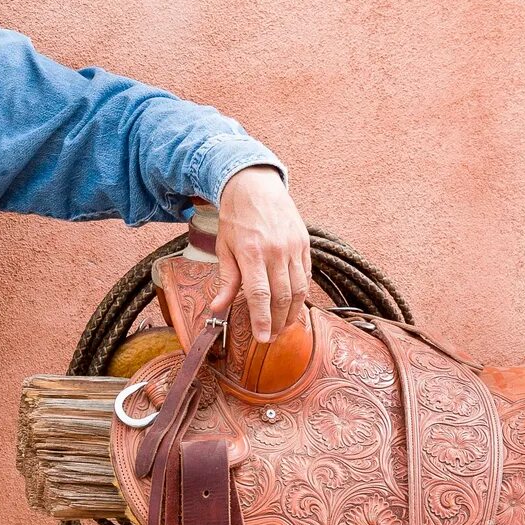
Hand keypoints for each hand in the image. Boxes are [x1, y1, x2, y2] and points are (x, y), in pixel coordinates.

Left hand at [214, 165, 312, 344]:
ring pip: (299, 288)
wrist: (255, 186)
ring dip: (293, 312)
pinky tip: (294, 305)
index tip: (263, 338)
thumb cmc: (235, 220)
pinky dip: (302, 293)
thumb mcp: (224, 248)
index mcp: (251, 252)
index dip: (262, 319)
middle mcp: (275, 250)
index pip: (260, 294)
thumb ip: (226, 280)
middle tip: (273, 337)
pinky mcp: (304, 243)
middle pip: (282, 296)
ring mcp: (293, 246)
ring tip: (284, 326)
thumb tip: (218, 309)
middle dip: (278, 321)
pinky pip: (306, 274)